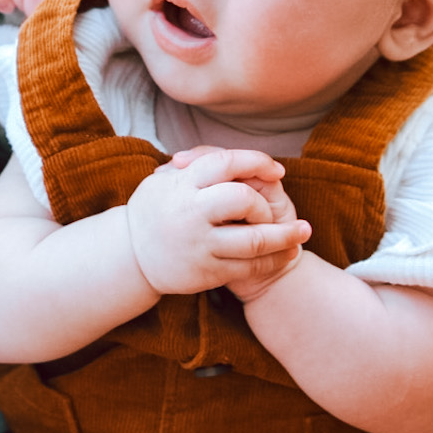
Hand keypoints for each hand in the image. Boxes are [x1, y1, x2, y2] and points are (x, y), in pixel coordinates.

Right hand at [125, 148, 307, 298]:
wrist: (129, 258)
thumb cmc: (155, 212)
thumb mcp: (165, 180)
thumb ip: (197, 164)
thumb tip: (239, 161)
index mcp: (182, 183)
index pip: (227, 162)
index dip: (257, 162)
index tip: (276, 170)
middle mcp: (190, 213)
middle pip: (243, 199)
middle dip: (265, 205)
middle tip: (273, 210)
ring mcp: (199, 244)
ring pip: (254, 240)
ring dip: (285, 237)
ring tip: (303, 233)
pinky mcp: (206, 272)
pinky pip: (249, 266)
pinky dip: (272, 261)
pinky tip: (286, 255)